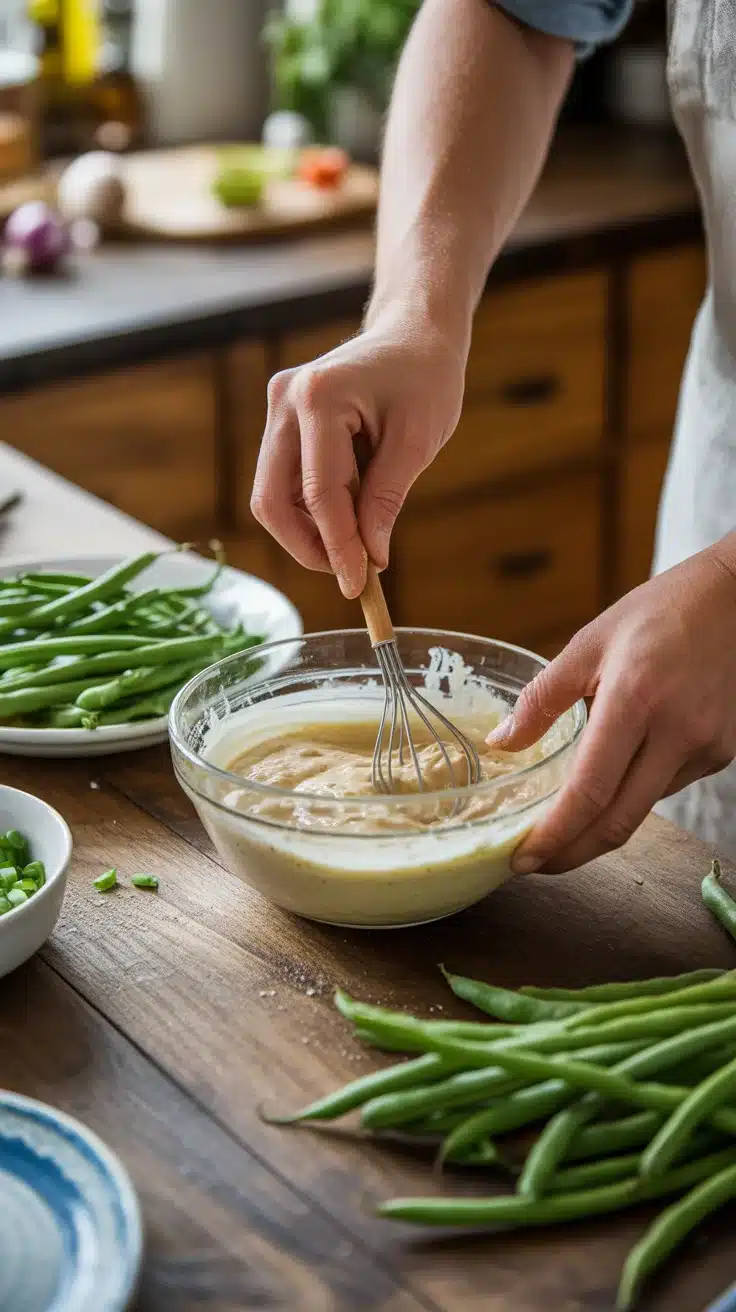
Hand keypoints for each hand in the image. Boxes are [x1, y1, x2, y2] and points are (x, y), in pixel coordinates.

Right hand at [251, 313, 465, 596]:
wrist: (414, 334)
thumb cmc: (425, 378)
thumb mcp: (417, 441)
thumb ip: (386, 499)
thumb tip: (371, 557)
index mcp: (319, 396)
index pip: (319, 492)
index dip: (338, 547)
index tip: (360, 586)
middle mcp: (284, 400)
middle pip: (272, 499)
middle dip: (309, 546)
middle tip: (352, 573)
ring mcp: (276, 409)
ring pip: (272, 497)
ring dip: (309, 531)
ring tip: (358, 541)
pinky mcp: (280, 422)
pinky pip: (283, 483)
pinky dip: (311, 511)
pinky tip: (348, 514)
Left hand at [489, 538, 735, 872]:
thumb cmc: (662, 611)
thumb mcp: (591, 641)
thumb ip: (544, 697)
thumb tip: (503, 742)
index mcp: (636, 700)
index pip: (590, 791)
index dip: (554, 835)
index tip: (522, 857)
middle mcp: (677, 732)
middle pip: (619, 822)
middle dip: (571, 854)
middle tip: (535, 864)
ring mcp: (706, 748)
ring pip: (642, 808)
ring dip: (600, 824)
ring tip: (562, 822)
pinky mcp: (721, 753)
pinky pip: (666, 787)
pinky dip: (632, 794)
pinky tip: (613, 780)